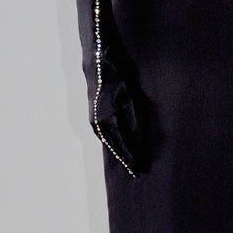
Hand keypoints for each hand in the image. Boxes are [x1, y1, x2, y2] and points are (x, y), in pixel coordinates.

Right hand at [93, 61, 152, 176]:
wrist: (98, 61)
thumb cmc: (116, 78)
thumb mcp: (128, 101)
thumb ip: (132, 123)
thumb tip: (138, 144)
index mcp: (106, 121)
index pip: (120, 146)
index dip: (130, 159)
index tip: (138, 171)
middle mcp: (98, 123)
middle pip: (114, 146)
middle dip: (126, 159)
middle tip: (137, 171)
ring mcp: (94, 119)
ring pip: (109, 140)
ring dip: (120, 151)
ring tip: (131, 162)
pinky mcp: (95, 115)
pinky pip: (106, 133)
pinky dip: (114, 142)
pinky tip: (120, 146)